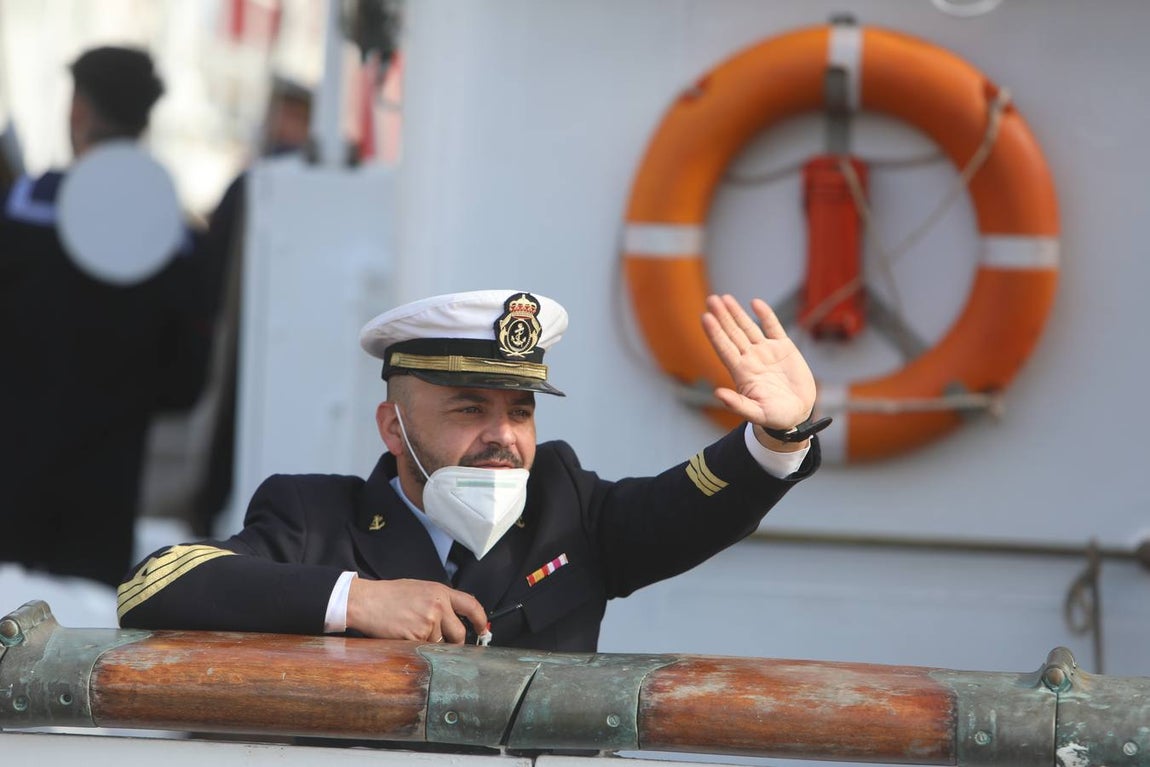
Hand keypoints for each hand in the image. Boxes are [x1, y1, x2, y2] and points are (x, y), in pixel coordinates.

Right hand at [346, 577, 487, 643]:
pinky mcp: (416, 637)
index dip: (481, 620)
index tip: (482, 629)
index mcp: (440, 592)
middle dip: (455, 643)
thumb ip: (439, 601)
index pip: (471, 605)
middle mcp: (438, 606)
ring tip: (412, 633)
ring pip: (440, 645)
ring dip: (430, 645)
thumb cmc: (390, 595)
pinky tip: (405, 638)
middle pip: (459, 633)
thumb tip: (454, 617)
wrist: (366, 601)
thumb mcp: (420, 589)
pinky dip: (417, 649)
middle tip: (444, 644)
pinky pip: (424, 650)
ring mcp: (428, 622)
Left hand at [701, 294, 816, 440]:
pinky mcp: (784, 348)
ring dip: (737, 313)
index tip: (705, 317)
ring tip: (724, 298)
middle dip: (722, 317)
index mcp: (742, 372)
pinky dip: (765, 315)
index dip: (715, 333)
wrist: (798, 413)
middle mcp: (751, 358)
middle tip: (712, 299)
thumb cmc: (774, 417)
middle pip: (733, 333)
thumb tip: (717, 394)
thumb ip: (737, 404)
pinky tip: (755, 303)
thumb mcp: (756, 413)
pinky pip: (773, 327)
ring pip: (748, 327)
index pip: (724, 348)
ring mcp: (766, 351)